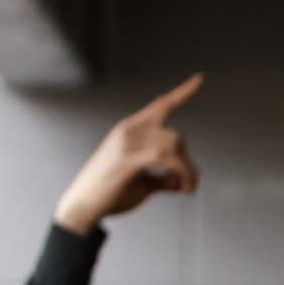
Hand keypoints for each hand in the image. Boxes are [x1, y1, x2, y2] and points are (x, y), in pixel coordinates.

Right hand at [53, 74, 203, 233]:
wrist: (83, 206)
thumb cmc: (111, 193)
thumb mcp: (143, 184)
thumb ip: (165, 179)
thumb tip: (183, 182)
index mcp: (131, 130)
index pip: (161, 105)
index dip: (182, 92)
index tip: (200, 78)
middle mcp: (128, 131)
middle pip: (176, 135)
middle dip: (188, 161)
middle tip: (190, 185)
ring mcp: (126, 143)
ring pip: (173, 145)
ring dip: (187, 170)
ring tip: (186, 189)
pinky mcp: (126, 159)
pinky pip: (165, 157)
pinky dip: (181, 172)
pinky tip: (182, 187)